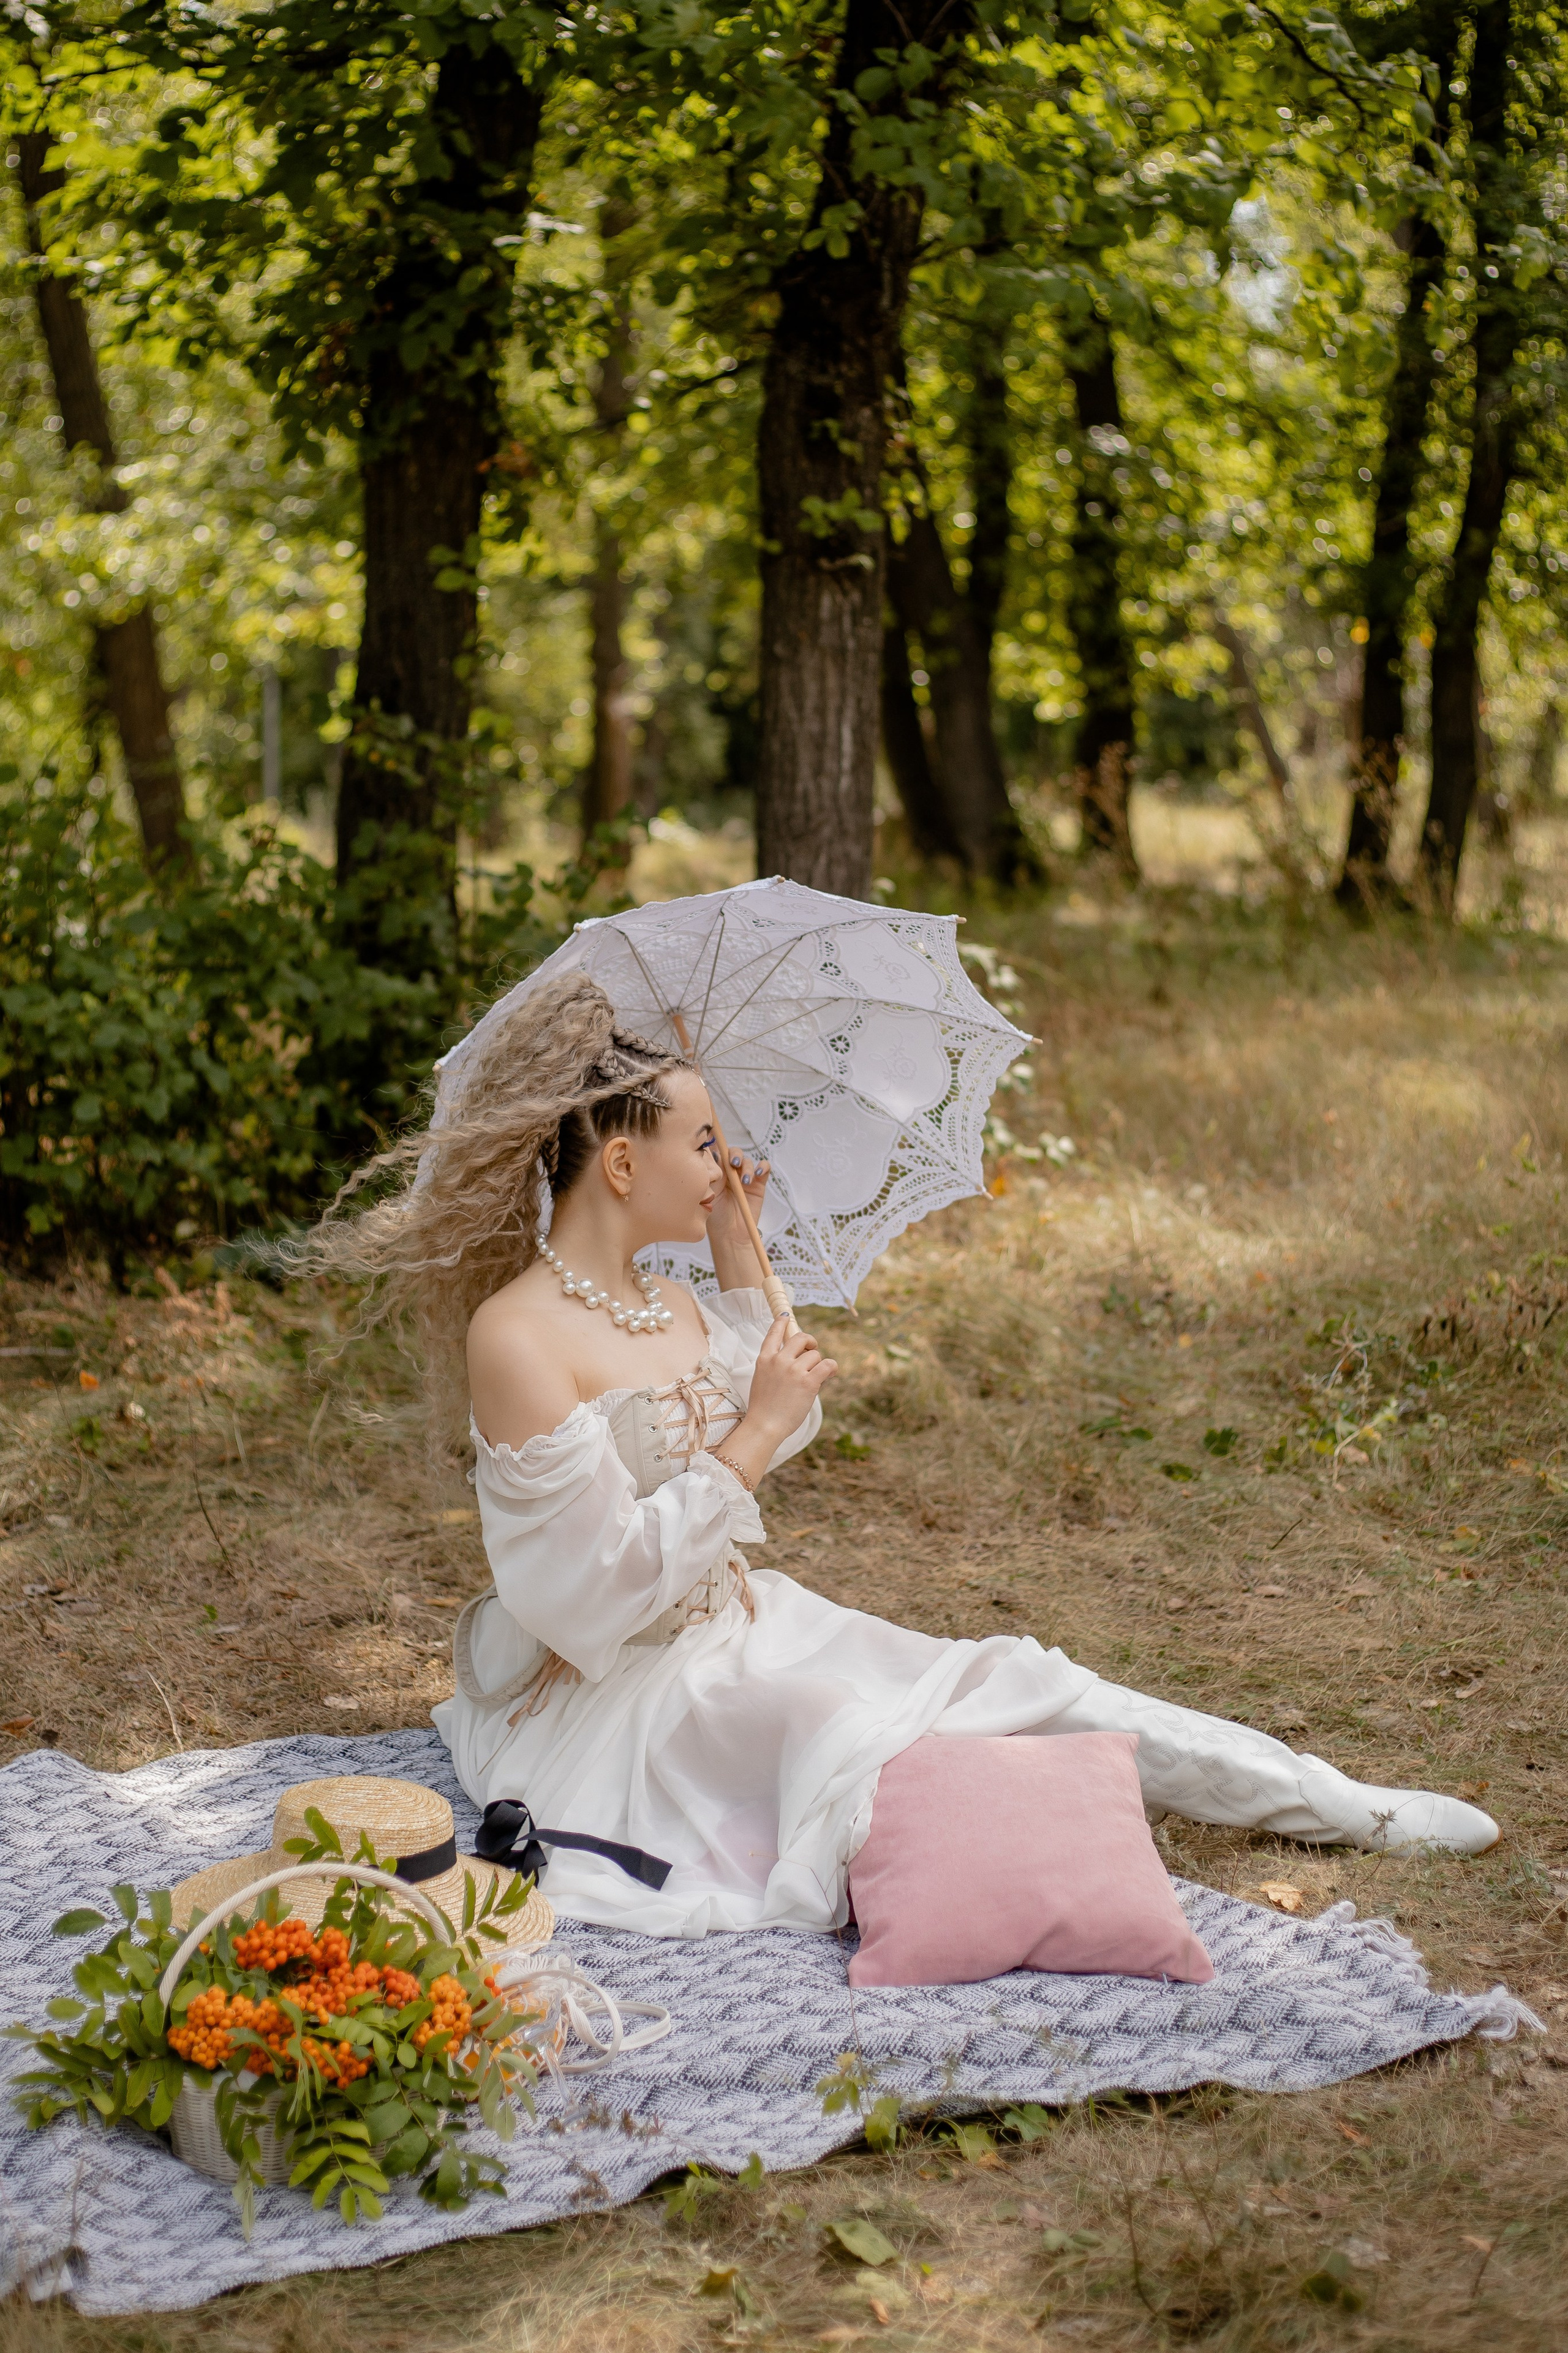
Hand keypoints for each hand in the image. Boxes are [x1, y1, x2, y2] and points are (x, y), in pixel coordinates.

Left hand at [706, 1151, 770, 1283]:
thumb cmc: (715, 1215)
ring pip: (747, 1160)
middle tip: (733, 1164)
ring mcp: (745, 1176)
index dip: (717, 1144)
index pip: (717, 1151)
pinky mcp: (759, 1183)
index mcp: (715, 1171)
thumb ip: (711, 1173)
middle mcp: (730, 1171)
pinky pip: (764, 1168)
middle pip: (733, 1153)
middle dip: (734, 1155)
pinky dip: (762, 1166)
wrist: (730, 1234)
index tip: (716, 1140)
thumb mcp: (708, 1192)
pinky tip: (758, 1174)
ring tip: (744, 1181)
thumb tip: (710, 1153)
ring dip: (747, 1167)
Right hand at [741, 1313, 836, 1445]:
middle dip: (810, 1342)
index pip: (773, 1333)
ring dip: (818, 1364)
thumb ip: (774, 1366)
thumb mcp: (762, 1379)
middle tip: (812, 1351)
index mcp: (764, 1359)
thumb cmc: (764, 1408)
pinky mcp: (808, 1382)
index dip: (781, 1322)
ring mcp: (794, 1370)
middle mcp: (779, 1360)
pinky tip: (830, 1373)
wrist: (765, 1425)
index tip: (786, 1316)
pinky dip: (832, 1368)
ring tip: (815, 1377)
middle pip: (801, 1338)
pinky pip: (827, 1365)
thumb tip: (796, 1360)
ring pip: (815, 1355)